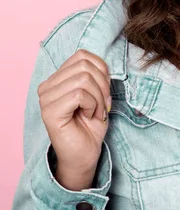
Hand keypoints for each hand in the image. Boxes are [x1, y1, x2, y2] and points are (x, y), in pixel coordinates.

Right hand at [37, 50, 111, 179]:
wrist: (85, 154)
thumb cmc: (90, 124)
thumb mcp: (97, 92)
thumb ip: (95, 74)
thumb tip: (102, 64)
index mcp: (56, 78)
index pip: (82, 55)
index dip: (101, 70)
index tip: (104, 90)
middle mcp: (47, 86)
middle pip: (84, 65)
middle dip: (102, 85)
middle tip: (103, 104)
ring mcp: (45, 99)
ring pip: (83, 79)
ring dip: (99, 97)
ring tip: (96, 112)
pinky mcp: (49, 112)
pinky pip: (80, 95)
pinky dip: (93, 105)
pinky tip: (89, 116)